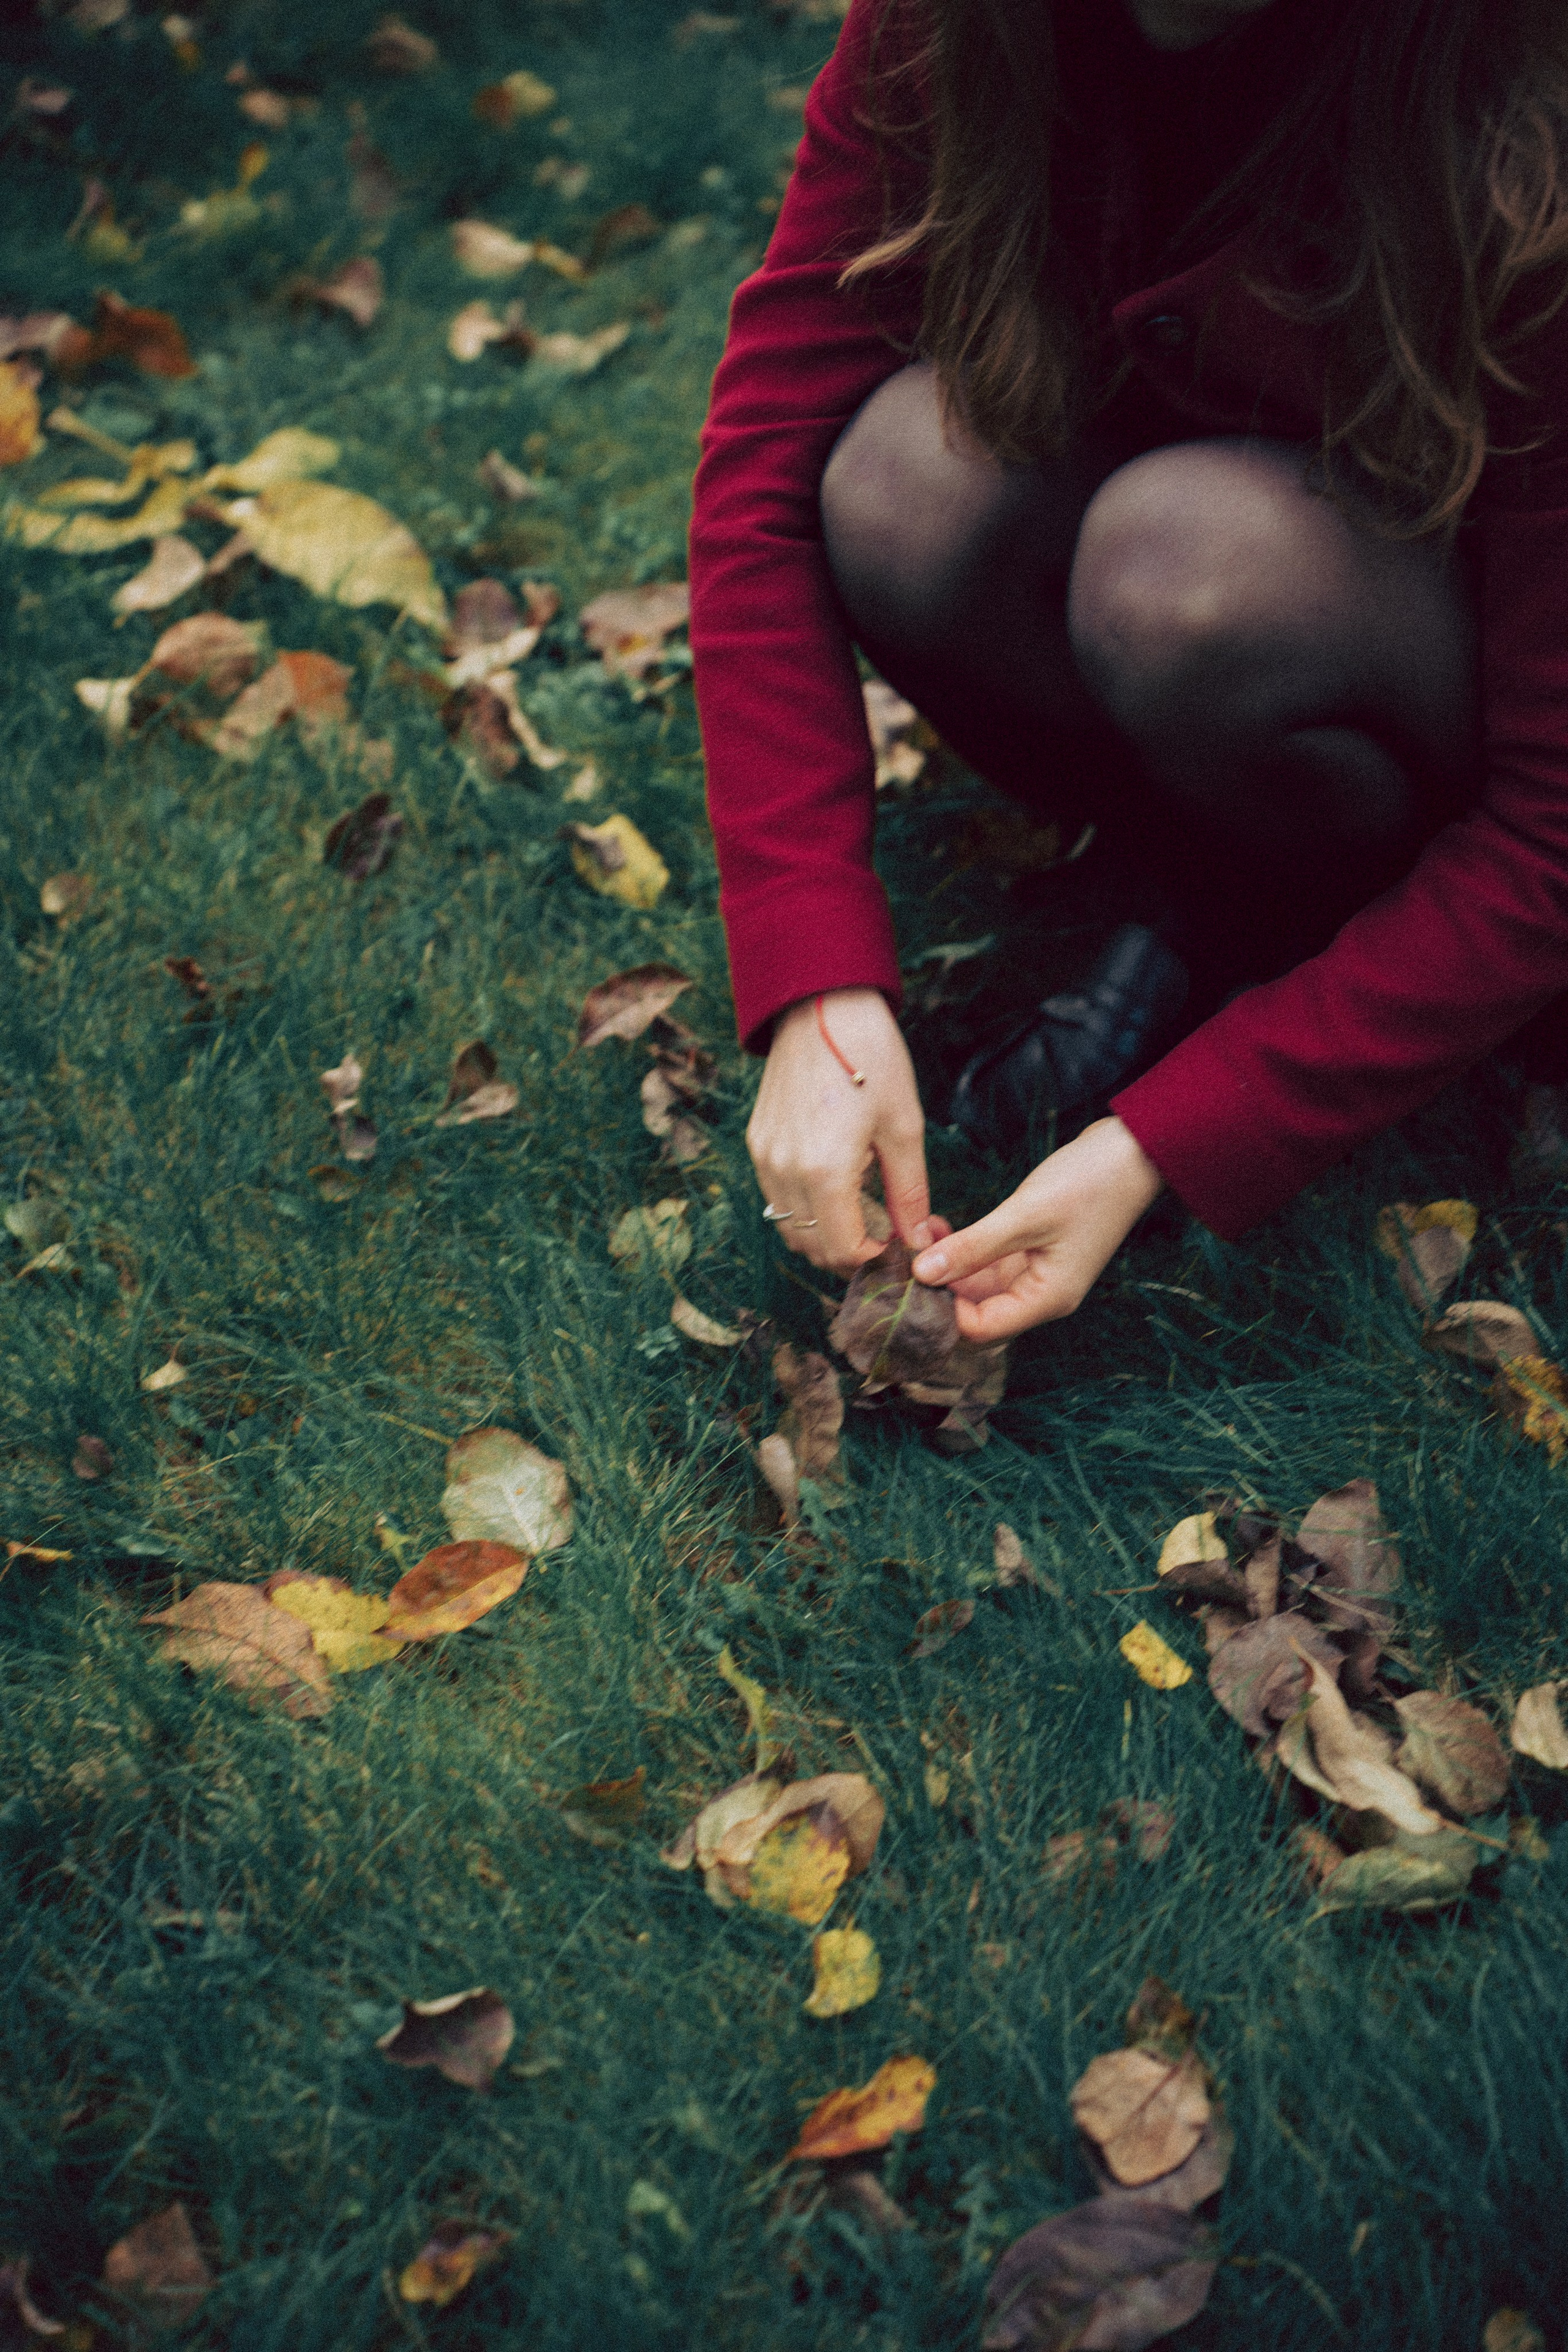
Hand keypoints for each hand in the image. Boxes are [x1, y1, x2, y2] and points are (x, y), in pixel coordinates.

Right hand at [747, 988, 938, 1272]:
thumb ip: (909, 1193)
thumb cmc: (872, 1058)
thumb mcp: (903, 1127)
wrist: (823, 1006)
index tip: (898, 1246)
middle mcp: (784, 1170)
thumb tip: (919, 1239)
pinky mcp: (757, 1142)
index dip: (873, 1260)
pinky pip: (777, 1196)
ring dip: (824, 1233)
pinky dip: (805, 1207)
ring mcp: (765, 1157)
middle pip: (811, 1247)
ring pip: (789, 1226)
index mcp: (825, 1171)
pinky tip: (836, 1184)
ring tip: (862, 1213)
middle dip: (849, 1254)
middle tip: (884, 1236)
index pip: (843, 1249)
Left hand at [910, 1117, 1163, 1339]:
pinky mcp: (1032, 1250)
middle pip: (976, 1311)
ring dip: (948, 1264)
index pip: (980, 1328)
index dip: (943, 1310)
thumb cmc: (1090, 1184)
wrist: (1132, 1151)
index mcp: (1047, 1298)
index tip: (911, 1277)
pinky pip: (988, 1262)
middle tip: (908, 1253)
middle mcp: (1041, 1294)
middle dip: (940, 1286)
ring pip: (978, 1284)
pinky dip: (964, 1247)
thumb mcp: (1025, 1215)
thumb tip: (922, 1273)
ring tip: (921, 1233)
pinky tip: (940, 1227)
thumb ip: (974, 1246)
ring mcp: (1037, 1272)